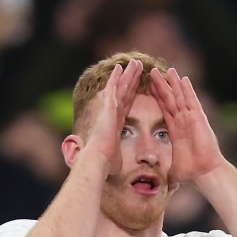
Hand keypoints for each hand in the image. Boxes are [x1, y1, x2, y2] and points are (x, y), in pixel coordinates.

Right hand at [81, 58, 142, 175]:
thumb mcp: (117, 160)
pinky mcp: (108, 108)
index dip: (131, 94)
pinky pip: (113, 89)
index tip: (136, 86)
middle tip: (138, 67)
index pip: (126, 105)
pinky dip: (116, 78)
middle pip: (125, 92)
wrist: (98, 160)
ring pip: (120, 87)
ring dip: (128, 74)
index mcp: (115, 124)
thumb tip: (120, 172)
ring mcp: (109, 110)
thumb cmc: (106, 164)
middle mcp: (112, 114)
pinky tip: (120, 67)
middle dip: (132, 80)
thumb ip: (118, 159)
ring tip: (135, 63)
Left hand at [149, 67, 225, 185]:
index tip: (148, 87)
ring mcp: (191, 118)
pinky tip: (182, 79)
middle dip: (161, 86)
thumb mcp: (172, 170)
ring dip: (173, 83)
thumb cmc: (191, 171)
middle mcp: (183, 121)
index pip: (164, 110)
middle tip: (151, 72)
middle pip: (170, 99)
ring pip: (179, 97)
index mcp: (175, 130)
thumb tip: (159, 185)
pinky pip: (191, 101)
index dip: (156, 98)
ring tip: (166, 69)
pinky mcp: (198, 119)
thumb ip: (165, 173)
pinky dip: (187, 90)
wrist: (205, 172)